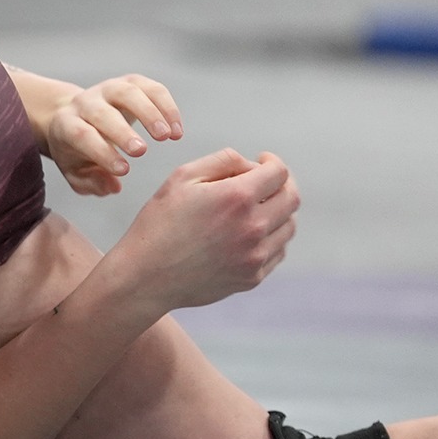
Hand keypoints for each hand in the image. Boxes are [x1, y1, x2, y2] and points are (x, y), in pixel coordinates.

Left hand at [42, 74, 182, 196]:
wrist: (74, 116)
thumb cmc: (75, 150)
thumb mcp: (76, 172)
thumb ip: (91, 183)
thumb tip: (114, 186)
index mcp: (66, 124)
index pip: (81, 135)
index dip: (101, 152)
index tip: (123, 170)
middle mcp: (84, 102)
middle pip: (102, 113)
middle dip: (122, 131)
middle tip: (141, 151)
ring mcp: (108, 89)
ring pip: (128, 93)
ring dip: (150, 113)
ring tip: (168, 136)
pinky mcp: (130, 82)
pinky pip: (151, 89)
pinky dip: (167, 107)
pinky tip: (176, 129)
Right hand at [104, 148, 297, 311]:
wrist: (145, 277)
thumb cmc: (158, 225)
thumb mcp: (180, 178)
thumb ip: (222, 161)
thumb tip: (251, 164)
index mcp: (236, 198)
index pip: (279, 172)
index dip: (273, 162)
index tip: (262, 162)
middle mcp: (253, 227)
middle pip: (292, 198)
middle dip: (282, 184)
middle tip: (266, 183)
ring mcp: (255, 256)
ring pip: (288, 226)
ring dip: (278, 212)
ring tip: (255, 210)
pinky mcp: (252, 277)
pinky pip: (277, 252)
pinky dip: (270, 239)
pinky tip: (248, 235)